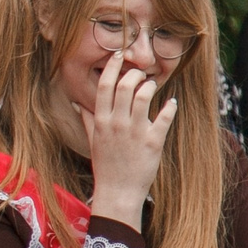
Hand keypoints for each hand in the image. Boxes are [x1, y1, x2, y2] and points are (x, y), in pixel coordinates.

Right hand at [80, 50, 175, 226]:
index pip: (105, 86)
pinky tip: (171, 103)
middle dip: (134, 73)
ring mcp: (136, 132)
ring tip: (153, 86)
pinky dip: (170, 107)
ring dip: (151, 86)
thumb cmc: (106, 166)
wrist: (118, 192)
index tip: (119, 55)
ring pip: (145, 96)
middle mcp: (117, 124)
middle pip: (125, 86)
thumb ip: (87, 119)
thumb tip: (76, 102)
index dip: (112, 67)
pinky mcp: (154, 142)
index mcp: (101, 121)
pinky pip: (165, 117)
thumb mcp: (92, 141)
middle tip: (140, 73)